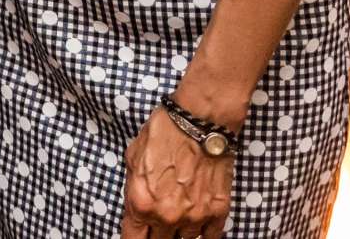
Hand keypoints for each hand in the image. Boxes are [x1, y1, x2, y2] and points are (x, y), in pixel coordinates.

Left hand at [119, 107, 232, 237]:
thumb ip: (133, 188)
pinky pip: (210, 237)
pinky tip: (197, 226)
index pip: (132, 238)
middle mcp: (166, 216)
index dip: (134, 237)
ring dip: (178, 232)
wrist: (199, 122)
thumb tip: (136, 205)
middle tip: (156, 226)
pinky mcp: (217, 212)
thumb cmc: (164, 133)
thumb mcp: (133, 158)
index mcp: (141, 203)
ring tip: (177, 220)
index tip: (137, 234)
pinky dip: (203, 234)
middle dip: (155, 235)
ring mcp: (194, 217)